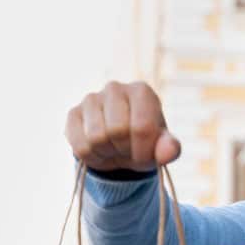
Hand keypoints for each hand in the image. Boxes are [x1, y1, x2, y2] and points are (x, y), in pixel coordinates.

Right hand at [65, 80, 180, 171]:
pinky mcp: (74, 113)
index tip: (145, 156)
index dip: (144, 151)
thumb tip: (169, 151)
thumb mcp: (162, 147)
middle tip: (128, 151)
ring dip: (108, 154)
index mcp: (142, 92)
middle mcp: (115, 88)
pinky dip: (92, 157)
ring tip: (115, 149)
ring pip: (95, 138)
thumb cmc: (146, 143)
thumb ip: (170, 148)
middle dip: (124, 150)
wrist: (121, 147)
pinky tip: (100, 150)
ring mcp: (91, 99)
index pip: (141, 127)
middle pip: (116, 131)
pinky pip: (79, 145)